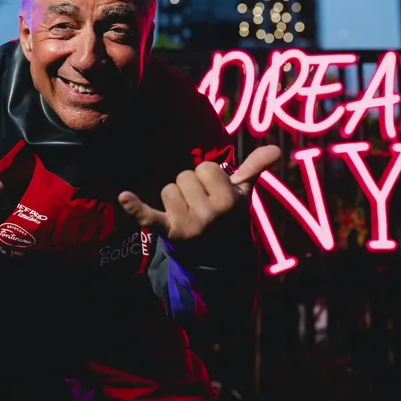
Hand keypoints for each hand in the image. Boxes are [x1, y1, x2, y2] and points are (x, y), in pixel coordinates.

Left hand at [118, 145, 279, 241]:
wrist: (216, 252)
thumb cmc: (228, 212)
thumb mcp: (244, 192)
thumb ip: (256, 167)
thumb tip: (277, 149)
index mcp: (229, 202)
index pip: (206, 167)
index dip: (209, 176)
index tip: (216, 192)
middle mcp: (209, 216)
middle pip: (185, 176)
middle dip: (192, 185)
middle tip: (203, 203)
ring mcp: (188, 226)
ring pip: (169, 189)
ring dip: (176, 197)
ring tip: (190, 212)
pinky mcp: (169, 232)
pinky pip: (149, 217)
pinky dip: (136, 207)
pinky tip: (124, 196)